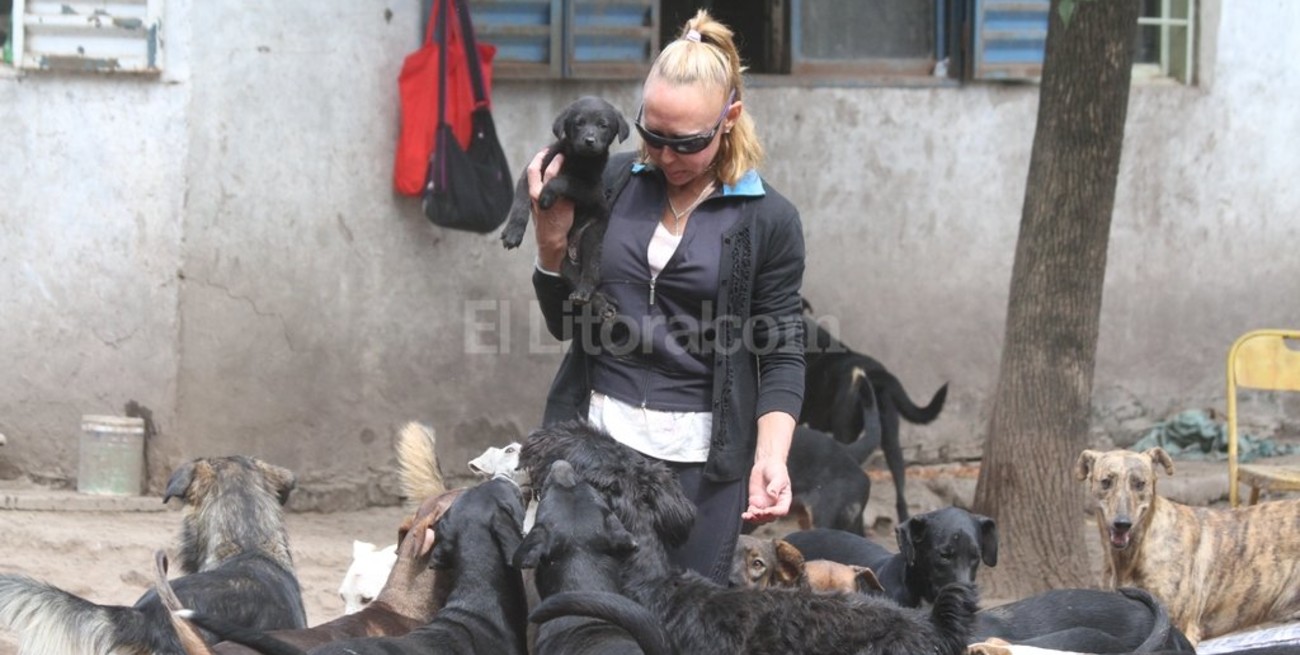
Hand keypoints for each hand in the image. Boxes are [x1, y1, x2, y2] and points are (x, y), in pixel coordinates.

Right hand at [529, 149, 573, 272]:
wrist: (552, 240)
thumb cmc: (548, 221)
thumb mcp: (541, 204)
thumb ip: (544, 190)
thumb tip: (554, 174)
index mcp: (532, 193)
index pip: (531, 170)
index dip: (539, 158)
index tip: (547, 149)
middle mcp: (536, 194)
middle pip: (535, 169)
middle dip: (544, 156)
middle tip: (557, 148)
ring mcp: (546, 199)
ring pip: (549, 175)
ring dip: (557, 163)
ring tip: (564, 155)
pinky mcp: (559, 205)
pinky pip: (563, 186)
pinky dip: (568, 176)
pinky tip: (575, 171)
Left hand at [741, 457, 791, 523]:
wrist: (766, 464)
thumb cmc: (776, 470)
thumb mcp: (779, 476)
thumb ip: (775, 486)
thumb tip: (772, 496)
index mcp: (784, 500)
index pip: (782, 510)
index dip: (775, 513)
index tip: (767, 511)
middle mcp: (775, 505)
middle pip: (770, 517)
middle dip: (763, 517)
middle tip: (757, 513)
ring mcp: (765, 505)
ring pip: (761, 518)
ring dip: (755, 519)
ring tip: (749, 516)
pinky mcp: (755, 503)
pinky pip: (752, 513)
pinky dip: (748, 516)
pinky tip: (744, 516)